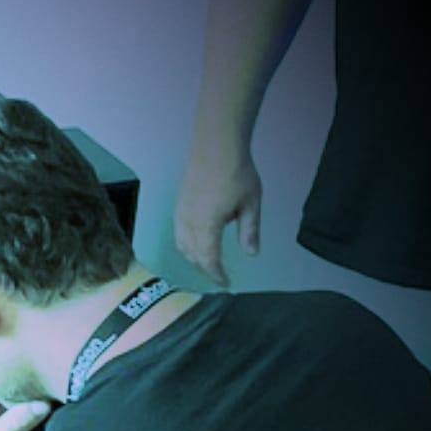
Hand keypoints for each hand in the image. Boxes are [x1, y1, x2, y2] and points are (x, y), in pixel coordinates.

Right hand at [175, 143, 261, 285]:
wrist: (216, 147)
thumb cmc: (236, 173)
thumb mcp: (250, 204)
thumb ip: (249, 231)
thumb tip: (252, 254)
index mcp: (207, 226)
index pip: (209, 259)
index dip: (217, 274)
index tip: (226, 283)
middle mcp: (189, 223)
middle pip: (193, 256)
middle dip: (205, 269)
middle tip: (219, 276)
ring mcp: (180, 214)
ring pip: (182, 246)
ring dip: (193, 259)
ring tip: (207, 263)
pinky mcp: (178, 206)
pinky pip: (178, 234)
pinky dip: (186, 246)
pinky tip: (196, 244)